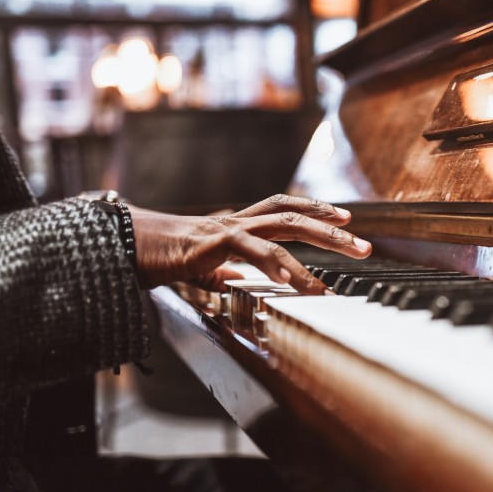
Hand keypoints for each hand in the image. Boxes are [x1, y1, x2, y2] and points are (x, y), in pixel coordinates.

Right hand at [129, 194, 371, 293]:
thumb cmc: (164, 256)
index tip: (346, 220)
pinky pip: (254, 251)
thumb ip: (226, 271)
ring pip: (283, 226)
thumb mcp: (204, 267)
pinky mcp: (214, 243)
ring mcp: (228, 228)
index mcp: (239, 226)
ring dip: (320, 242)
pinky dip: (280, 265)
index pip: (285, 209)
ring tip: (348, 258)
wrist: (126, 246)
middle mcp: (239, 221)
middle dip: (332, 229)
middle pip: (295, 215)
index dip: (316, 211)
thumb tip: (239, 281)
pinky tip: (299, 282)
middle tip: (365, 245)